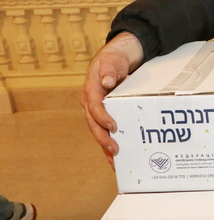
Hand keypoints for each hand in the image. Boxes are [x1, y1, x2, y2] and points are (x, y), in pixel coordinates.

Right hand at [80, 32, 143, 167]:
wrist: (116, 57)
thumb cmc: (113, 58)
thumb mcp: (112, 60)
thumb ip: (109, 69)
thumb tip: (106, 82)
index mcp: (91, 90)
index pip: (94, 107)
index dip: (102, 117)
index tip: (113, 126)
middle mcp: (91, 103)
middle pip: (94, 124)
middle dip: (103, 139)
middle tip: (115, 150)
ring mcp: (97, 110)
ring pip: (98, 131)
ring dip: (106, 147)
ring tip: (115, 162)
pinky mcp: (105, 114)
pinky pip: (105, 131)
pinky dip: (109, 144)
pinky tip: (116, 156)